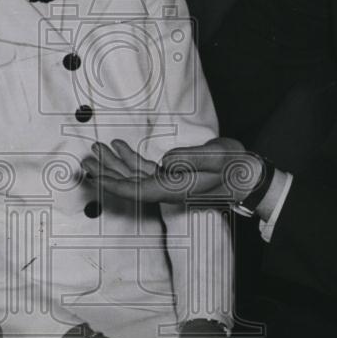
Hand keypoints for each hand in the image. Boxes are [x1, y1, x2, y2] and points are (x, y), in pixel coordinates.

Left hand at [81, 137, 261, 204]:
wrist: (250, 177)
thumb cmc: (236, 169)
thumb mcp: (218, 159)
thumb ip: (191, 159)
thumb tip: (166, 162)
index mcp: (175, 190)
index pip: (136, 190)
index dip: (113, 183)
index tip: (95, 175)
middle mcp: (167, 189)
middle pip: (128, 183)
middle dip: (106, 172)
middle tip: (86, 160)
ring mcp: (169, 183)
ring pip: (134, 175)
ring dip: (114, 163)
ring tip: (97, 149)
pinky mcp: (173, 176)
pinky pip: (145, 169)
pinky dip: (130, 158)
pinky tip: (120, 147)